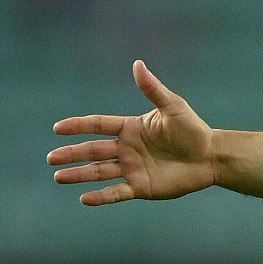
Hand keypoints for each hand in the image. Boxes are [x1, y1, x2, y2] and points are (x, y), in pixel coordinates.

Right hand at [49, 60, 216, 204]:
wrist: (211, 156)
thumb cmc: (193, 130)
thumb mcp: (173, 107)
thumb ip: (153, 89)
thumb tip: (138, 64)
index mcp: (130, 129)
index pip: (98, 125)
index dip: (78, 126)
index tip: (57, 128)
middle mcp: (127, 149)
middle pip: (93, 150)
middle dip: (71, 154)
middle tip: (51, 158)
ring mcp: (133, 169)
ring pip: (99, 172)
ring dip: (79, 175)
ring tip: (59, 177)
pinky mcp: (142, 187)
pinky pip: (117, 192)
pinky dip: (101, 197)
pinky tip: (84, 199)